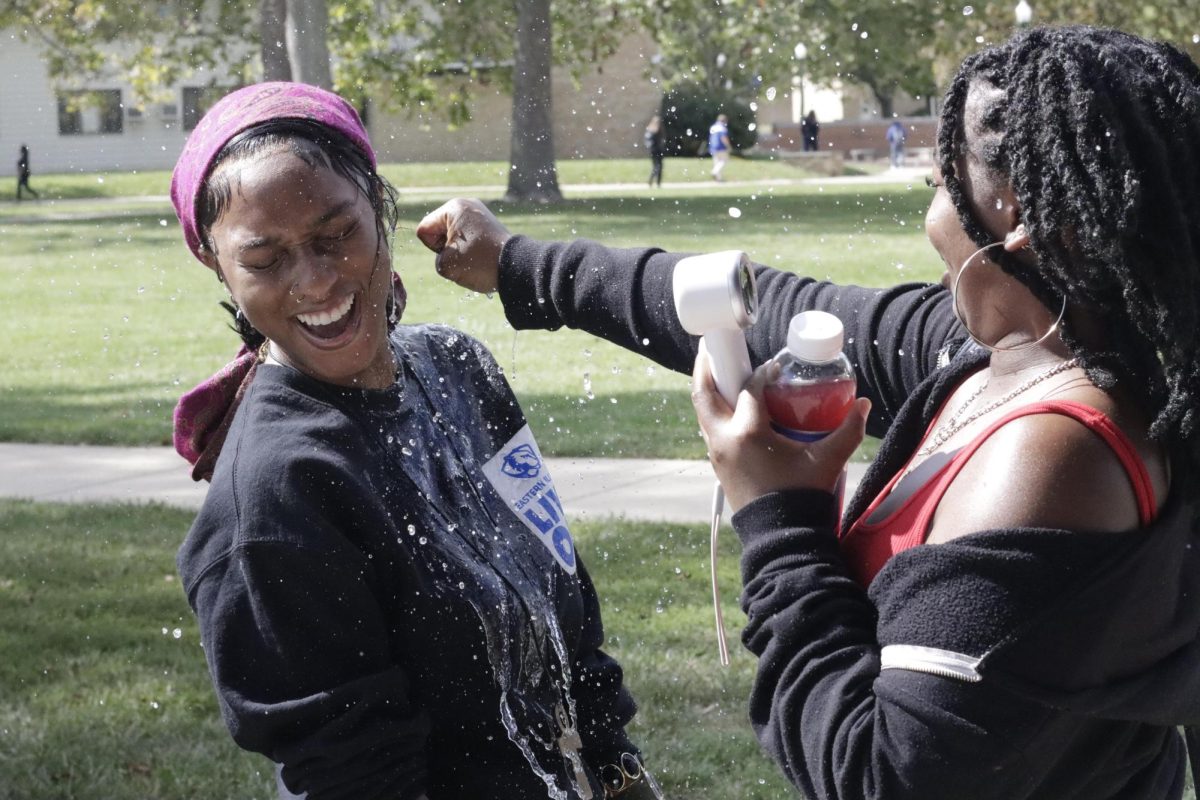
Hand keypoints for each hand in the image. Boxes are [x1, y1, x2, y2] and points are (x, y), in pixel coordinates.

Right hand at [415, 198, 510, 293]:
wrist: (515, 267)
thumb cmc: (480, 263)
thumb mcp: (446, 266)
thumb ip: (437, 258)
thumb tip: (453, 255)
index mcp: (453, 207)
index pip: (424, 230)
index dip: (433, 248)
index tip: (453, 251)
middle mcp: (467, 205)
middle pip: (438, 232)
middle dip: (446, 248)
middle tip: (466, 256)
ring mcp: (479, 214)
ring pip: (452, 238)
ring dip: (458, 252)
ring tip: (475, 257)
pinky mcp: (488, 225)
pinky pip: (467, 240)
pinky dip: (470, 251)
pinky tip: (481, 257)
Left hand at [691, 344, 870, 511]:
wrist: (781, 536)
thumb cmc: (802, 497)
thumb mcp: (828, 460)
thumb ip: (848, 430)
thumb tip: (861, 404)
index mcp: (748, 432)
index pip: (751, 388)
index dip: (765, 372)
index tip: (777, 367)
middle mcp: (724, 439)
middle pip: (705, 391)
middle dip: (707, 365)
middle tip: (713, 345)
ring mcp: (716, 453)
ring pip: (703, 412)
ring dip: (708, 389)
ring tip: (719, 372)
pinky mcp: (717, 465)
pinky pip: (709, 429)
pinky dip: (714, 412)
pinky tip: (728, 408)